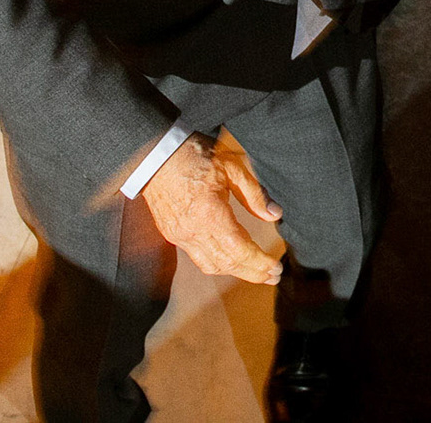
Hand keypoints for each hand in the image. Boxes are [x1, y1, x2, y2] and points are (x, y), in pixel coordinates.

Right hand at [141, 134, 283, 284]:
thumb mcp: (232, 166)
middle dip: (252, 273)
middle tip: (273, 276)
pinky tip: (230, 260)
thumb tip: (275, 215)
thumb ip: (254, 194)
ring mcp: (179, 235)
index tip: (276, 268)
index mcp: (209, 215)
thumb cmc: (194, 154)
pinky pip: (197, 257)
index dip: (260, 263)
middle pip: (226, 264)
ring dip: (235, 272)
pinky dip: (217, 263)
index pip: (240, 250)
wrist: (154, 154)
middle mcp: (192, 232)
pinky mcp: (171, 233)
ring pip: (210, 265)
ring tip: (256, 272)